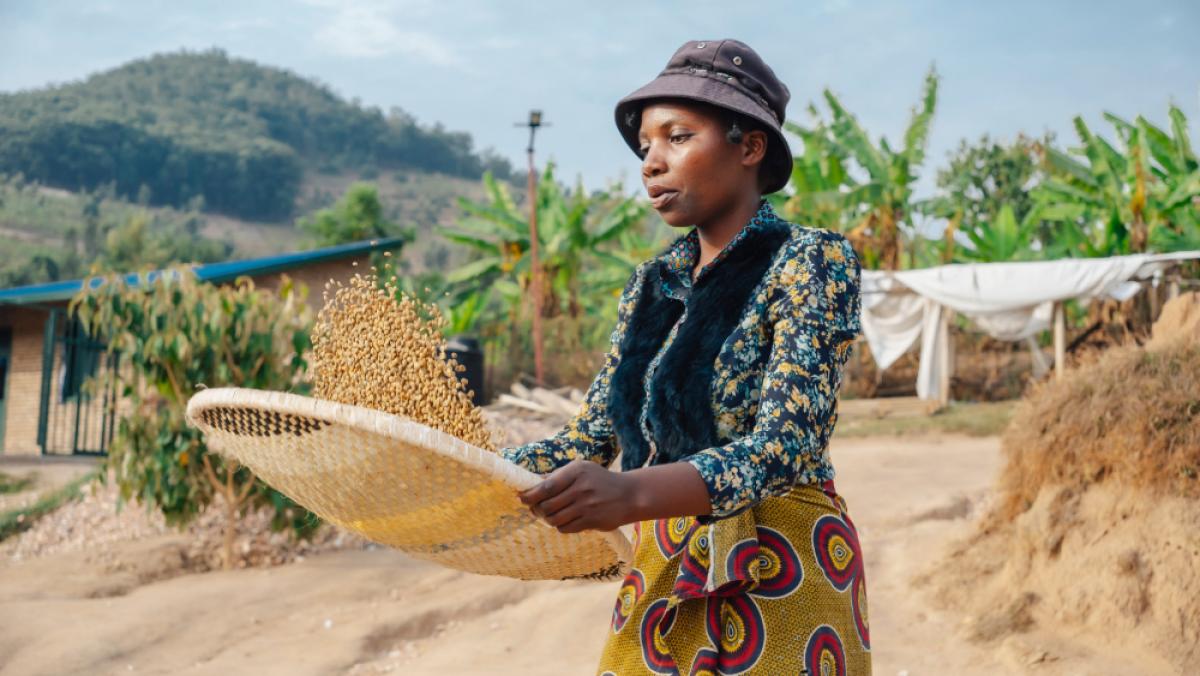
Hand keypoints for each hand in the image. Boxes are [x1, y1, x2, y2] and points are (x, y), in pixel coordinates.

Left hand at [517, 460, 635, 533]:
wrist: (629, 495)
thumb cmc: (600, 480)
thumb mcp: (582, 469)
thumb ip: (558, 476)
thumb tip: (532, 484)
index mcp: (576, 471)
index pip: (546, 486)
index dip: (530, 494)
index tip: (521, 498)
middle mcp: (581, 488)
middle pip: (547, 505)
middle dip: (536, 509)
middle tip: (535, 509)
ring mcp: (587, 506)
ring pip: (554, 519)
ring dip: (547, 519)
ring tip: (548, 515)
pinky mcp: (591, 521)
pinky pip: (565, 528)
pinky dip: (560, 526)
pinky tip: (564, 520)